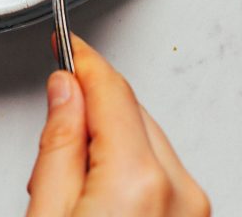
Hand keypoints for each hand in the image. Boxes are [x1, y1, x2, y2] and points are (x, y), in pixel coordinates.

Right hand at [27, 37, 209, 216]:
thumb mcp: (49, 216)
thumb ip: (58, 147)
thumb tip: (65, 90)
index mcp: (139, 180)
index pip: (111, 89)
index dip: (82, 60)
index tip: (66, 43)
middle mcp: (179, 192)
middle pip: (129, 112)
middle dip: (90, 112)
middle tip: (52, 143)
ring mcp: (192, 210)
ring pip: (146, 141)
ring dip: (111, 143)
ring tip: (75, 190)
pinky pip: (162, 174)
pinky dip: (132, 174)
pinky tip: (102, 202)